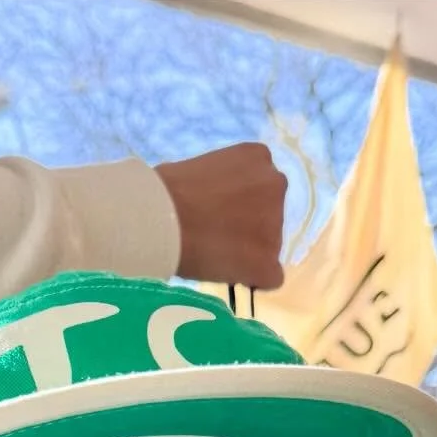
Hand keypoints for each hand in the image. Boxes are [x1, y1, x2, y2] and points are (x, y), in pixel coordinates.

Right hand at [155, 144, 286, 289]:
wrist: (159, 220)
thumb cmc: (167, 190)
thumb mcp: (204, 167)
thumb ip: (223, 184)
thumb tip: (218, 203)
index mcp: (259, 157)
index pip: (262, 187)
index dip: (240, 205)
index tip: (218, 213)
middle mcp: (276, 185)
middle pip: (269, 214)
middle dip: (249, 226)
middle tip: (216, 234)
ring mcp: (276, 225)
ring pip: (268, 246)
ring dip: (248, 252)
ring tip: (213, 252)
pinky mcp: (268, 263)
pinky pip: (269, 277)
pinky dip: (252, 279)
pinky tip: (227, 273)